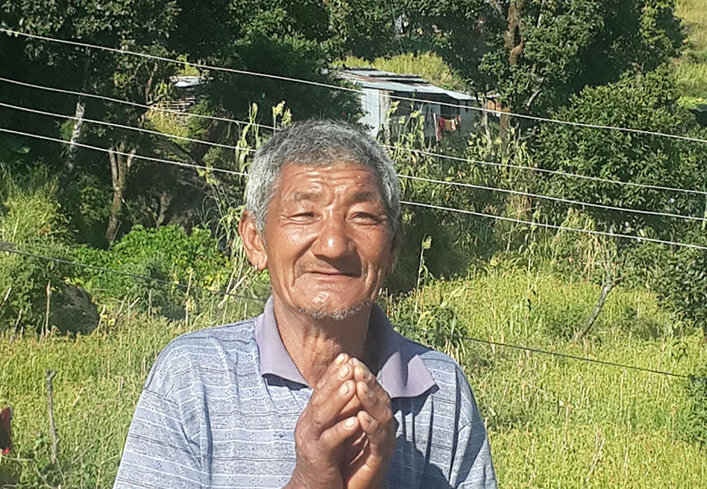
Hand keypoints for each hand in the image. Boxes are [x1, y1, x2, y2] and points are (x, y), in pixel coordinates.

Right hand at [287, 354, 360, 488]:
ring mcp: (310, 441)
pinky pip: (329, 442)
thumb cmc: (325, 456)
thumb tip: (350, 383)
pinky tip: (355, 421)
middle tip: (349, 363)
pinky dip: (342, 430)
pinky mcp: (318, 458)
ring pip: (322, 416)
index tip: (346, 356)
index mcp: (311, 415)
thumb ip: (335, 408)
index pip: (321, 389)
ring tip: (351, 385)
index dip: (333, 373)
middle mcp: (307, 425)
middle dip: (335, 380)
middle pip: (320, 398)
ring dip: (338, 400)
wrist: (312, 487)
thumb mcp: (328, 427)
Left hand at [343, 358, 395, 488]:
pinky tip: (362, 417)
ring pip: (383, 415)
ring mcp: (384, 440)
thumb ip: (345, 403)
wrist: (348, 485)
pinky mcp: (381, 458)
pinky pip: (379, 440)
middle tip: (356, 366)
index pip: (370, 389)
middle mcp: (383, 425)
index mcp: (374, 415)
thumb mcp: (345, 423)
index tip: (349, 358)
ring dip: (370, 400)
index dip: (361, 374)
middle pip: (380, 397)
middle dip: (368, 381)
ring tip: (359, 386)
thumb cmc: (347, 453)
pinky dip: (372, 427)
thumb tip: (338, 374)